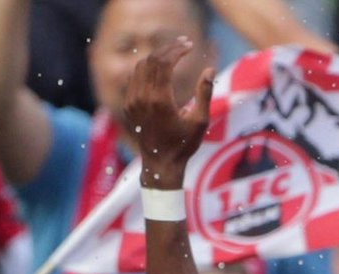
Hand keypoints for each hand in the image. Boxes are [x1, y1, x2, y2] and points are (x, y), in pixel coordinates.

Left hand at [123, 38, 213, 186]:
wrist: (160, 165)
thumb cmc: (183, 145)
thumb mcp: (200, 121)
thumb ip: (204, 94)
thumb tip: (209, 69)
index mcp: (160, 100)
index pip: (164, 63)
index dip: (177, 51)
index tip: (189, 45)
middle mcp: (142, 97)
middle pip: (151, 61)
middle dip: (167, 49)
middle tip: (183, 44)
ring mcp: (132, 101)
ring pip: (140, 67)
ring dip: (156, 57)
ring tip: (173, 54)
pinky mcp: (128, 105)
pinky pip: (135, 78)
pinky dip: (147, 68)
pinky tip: (160, 68)